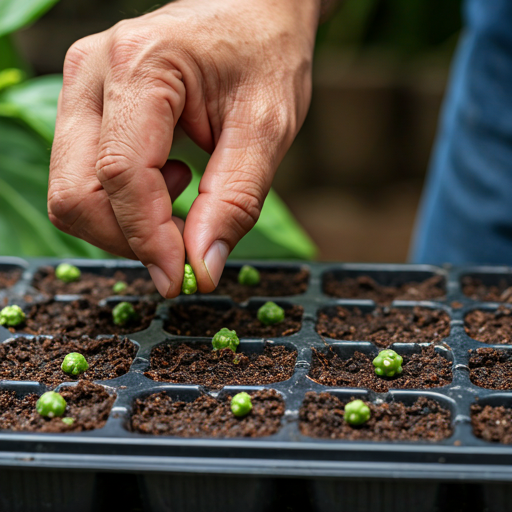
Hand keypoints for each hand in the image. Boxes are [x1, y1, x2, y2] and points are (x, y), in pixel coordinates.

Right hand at [48, 0, 319, 296]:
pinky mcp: (87, 107)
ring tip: (186, 191)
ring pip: (72, 191)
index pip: (121, 176)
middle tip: (186, 245)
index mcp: (139, 66)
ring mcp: (80, 88)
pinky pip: (83, 178)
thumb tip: (200, 267)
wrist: (254, 12)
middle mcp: (91, 73)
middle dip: (130, 238)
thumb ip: (234, 201)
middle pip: (76, 192)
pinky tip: (168, 179)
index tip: (181, 279)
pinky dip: (124, 203)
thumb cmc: (266, 56)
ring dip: (127, 221)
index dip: (148, 240)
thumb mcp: (267, 128)